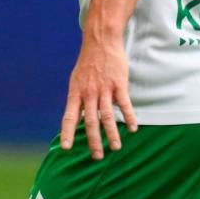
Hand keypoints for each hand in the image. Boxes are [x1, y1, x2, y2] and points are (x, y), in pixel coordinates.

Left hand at [62, 35, 134, 158]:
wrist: (100, 42)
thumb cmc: (89, 63)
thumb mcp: (77, 80)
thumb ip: (79, 99)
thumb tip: (79, 118)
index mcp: (76, 93)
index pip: (70, 117)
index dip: (68, 133)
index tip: (67, 148)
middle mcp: (88, 93)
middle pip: (91, 122)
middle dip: (93, 141)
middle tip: (97, 156)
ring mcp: (104, 89)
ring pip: (107, 116)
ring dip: (112, 134)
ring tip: (116, 148)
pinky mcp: (119, 84)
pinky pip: (124, 104)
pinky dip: (129, 117)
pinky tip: (133, 128)